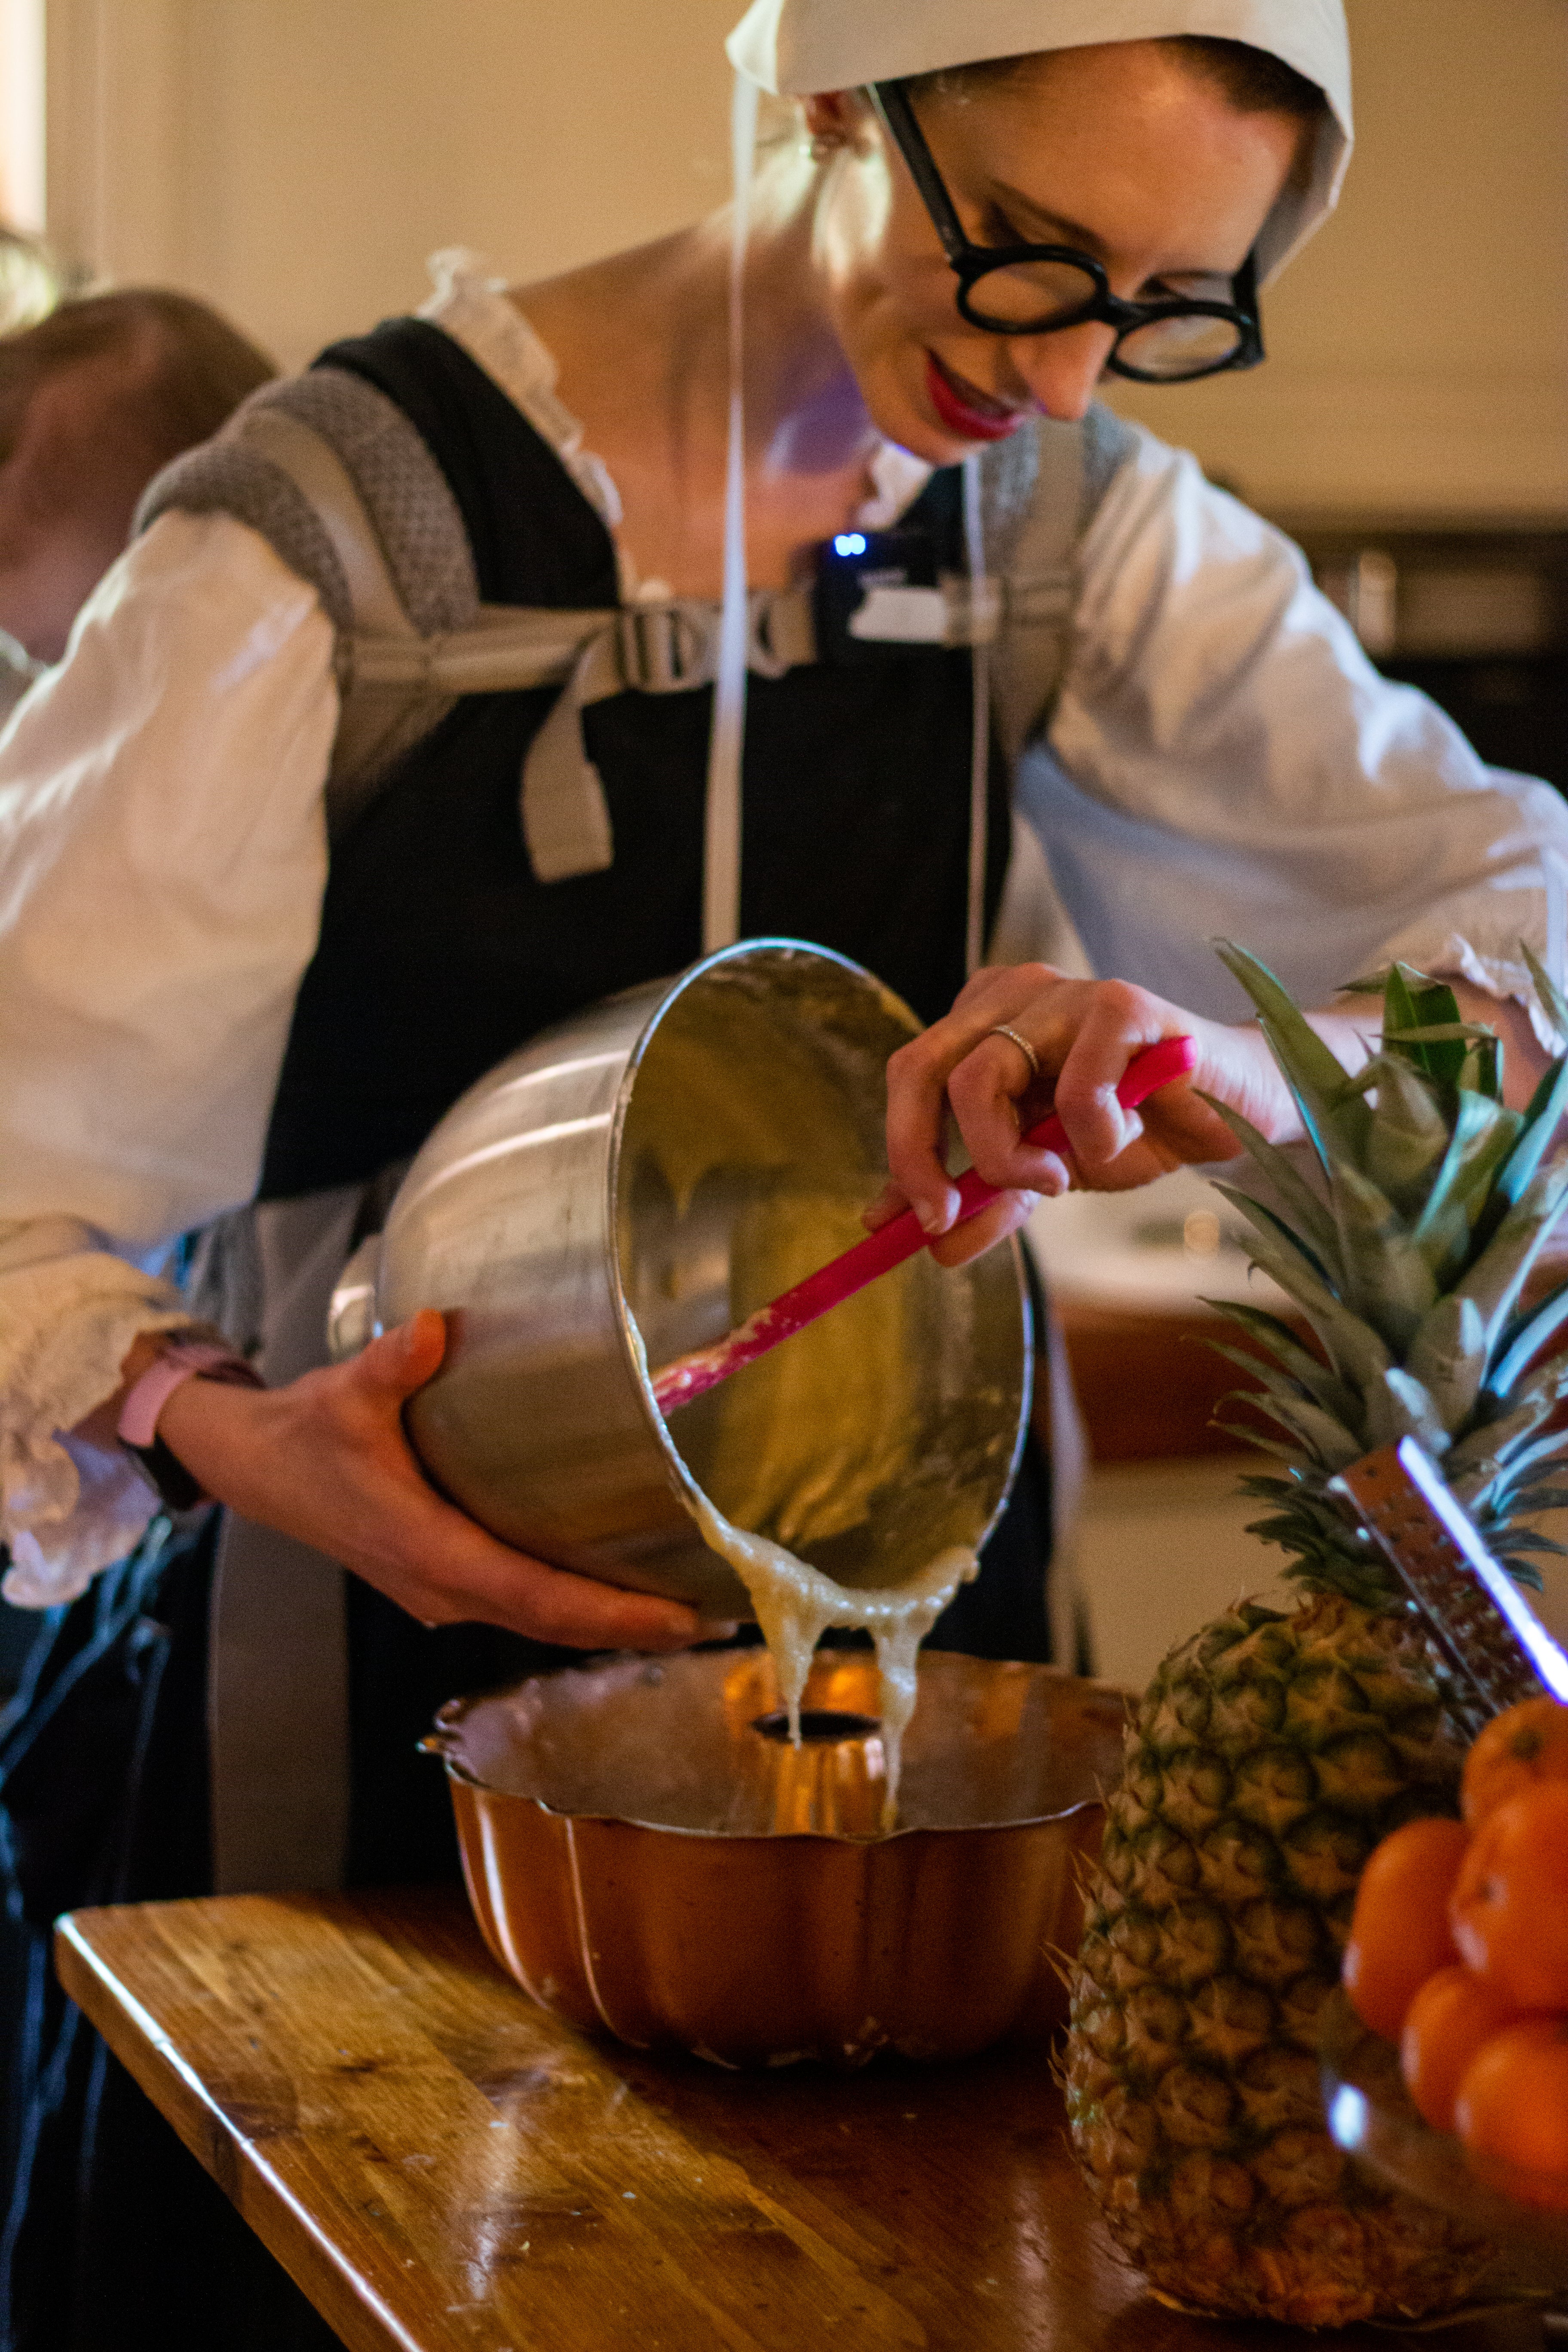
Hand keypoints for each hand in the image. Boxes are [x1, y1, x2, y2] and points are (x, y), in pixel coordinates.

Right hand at [154, 1311, 725, 1650]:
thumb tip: (432, 1327)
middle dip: (634, 1627)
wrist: (260, 1468)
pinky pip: (523, 1607)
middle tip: (715, 1615)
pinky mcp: (443, 1583)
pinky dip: (575, 1607)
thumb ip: (393, 1364)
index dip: (612, 1613)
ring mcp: (442, 1594)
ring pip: (540, 1622)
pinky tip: (618, 1590)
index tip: (679, 1617)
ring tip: (685, 1609)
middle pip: (555, 1623)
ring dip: (609, 1623)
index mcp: (431, 1551)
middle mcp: (443, 1589)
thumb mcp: (347, 1393)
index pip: (539, 1598)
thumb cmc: (309, 1433)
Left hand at [872, 962, 1336, 1268]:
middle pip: (921, 1067)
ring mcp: (1065, 992)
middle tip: (948, 1216)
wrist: (1234, 1114)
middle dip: (919, 1155)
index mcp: (984, 1022)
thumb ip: (989, 1200)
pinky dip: (1091, 1138)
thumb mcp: (1048, 1175)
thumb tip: (932, 1245)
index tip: (919, 1223)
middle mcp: (1013, 994)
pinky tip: (1124, 1138)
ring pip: (981, 1076)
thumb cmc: (1139, 1130)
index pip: (909, 1075)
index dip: (902, 1151)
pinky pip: (1073, 1088)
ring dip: (1008, 1156)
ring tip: (1059, 1177)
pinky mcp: (1122, 1004)